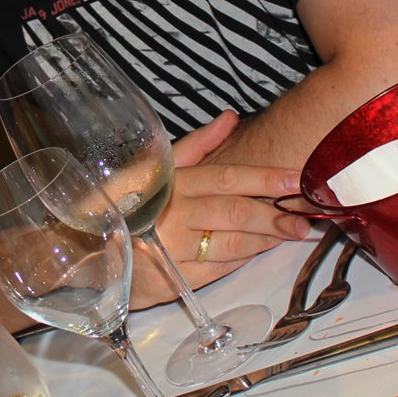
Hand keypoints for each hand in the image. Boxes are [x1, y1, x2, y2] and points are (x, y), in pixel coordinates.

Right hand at [142, 112, 311, 302]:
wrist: (92, 251)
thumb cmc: (128, 205)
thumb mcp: (155, 168)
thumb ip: (197, 145)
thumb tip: (231, 118)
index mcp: (173, 183)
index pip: (227, 177)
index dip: (265, 178)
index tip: (296, 178)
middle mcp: (174, 214)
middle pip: (236, 212)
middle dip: (275, 214)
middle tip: (305, 216)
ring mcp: (175, 249)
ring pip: (233, 242)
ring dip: (267, 238)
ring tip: (293, 233)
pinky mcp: (177, 278)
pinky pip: (220, 267)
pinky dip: (245, 257)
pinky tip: (261, 249)